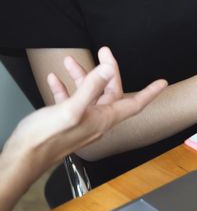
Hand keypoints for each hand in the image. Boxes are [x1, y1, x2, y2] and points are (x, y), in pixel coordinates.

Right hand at [2, 47, 166, 175]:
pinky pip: (70, 100)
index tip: (161, 83)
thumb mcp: (71, 109)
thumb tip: (108, 70)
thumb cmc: (45, 140)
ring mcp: (81, 121)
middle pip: (110, 91)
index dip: (150, 92)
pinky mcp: (65, 122)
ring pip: (88, 93)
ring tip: (69, 61)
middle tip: (103, 51)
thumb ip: (90, 88)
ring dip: (81, 75)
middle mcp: (96, 120)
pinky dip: (64, 87)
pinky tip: (55, 79)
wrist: (21, 159)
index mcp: (103, 119)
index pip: (134, 104)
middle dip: (107, 70)